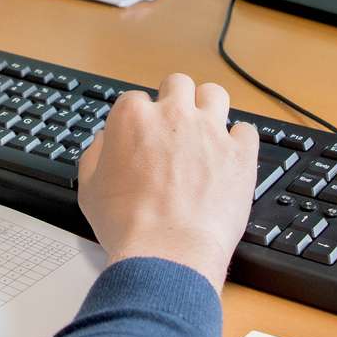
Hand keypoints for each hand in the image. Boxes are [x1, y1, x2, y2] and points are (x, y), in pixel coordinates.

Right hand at [76, 74, 257, 295]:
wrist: (167, 253)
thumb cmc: (127, 226)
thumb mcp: (89, 189)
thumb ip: (96, 154)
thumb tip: (106, 141)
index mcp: (133, 118)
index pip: (135, 99)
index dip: (138, 119)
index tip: (142, 136)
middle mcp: (173, 115)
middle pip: (178, 84)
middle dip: (175, 100)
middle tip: (174, 126)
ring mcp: (210, 131)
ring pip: (215, 94)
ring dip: (209, 107)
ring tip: (206, 130)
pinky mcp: (240, 153)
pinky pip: (246, 130)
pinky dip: (239, 141)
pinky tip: (230, 157)